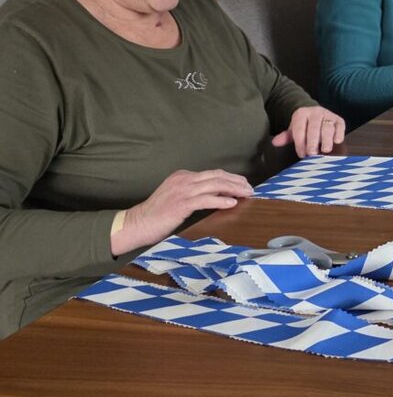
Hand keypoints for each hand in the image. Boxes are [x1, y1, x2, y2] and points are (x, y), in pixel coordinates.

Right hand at [112, 169, 252, 254]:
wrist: (137, 223)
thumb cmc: (158, 215)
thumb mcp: (178, 198)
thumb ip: (196, 194)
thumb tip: (219, 196)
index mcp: (183, 176)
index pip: (213, 174)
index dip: (230, 178)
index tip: (243, 184)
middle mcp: (184, 180)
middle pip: (217, 176)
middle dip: (236, 181)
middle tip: (250, 188)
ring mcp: (182, 191)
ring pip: (215, 185)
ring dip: (234, 189)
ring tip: (246, 194)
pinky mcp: (181, 204)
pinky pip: (206, 199)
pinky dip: (221, 200)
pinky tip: (232, 203)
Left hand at [272, 106, 345, 156]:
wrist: (316, 113)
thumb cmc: (304, 126)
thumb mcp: (293, 130)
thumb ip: (285, 137)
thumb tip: (275, 142)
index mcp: (301, 114)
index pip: (300, 129)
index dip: (300, 143)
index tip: (302, 154)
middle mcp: (315, 112)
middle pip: (314, 128)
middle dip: (313, 142)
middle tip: (312, 154)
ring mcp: (328, 115)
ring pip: (328, 127)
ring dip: (327, 139)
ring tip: (325, 150)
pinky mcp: (339, 120)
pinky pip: (340, 126)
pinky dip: (339, 134)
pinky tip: (336, 141)